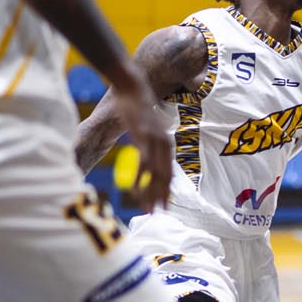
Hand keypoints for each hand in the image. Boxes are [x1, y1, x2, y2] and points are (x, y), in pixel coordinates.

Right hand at [113, 72, 172, 210]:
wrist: (132, 87)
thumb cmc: (137, 108)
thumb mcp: (146, 129)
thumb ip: (149, 143)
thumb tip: (145, 156)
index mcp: (166, 144)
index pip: (169, 174)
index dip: (166, 192)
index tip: (163, 207)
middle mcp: (164, 144)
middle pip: (165, 178)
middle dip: (160, 198)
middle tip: (156, 214)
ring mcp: (155, 141)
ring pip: (155, 174)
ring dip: (150, 193)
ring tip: (146, 208)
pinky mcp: (143, 137)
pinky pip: (143, 163)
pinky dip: (139, 177)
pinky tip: (134, 188)